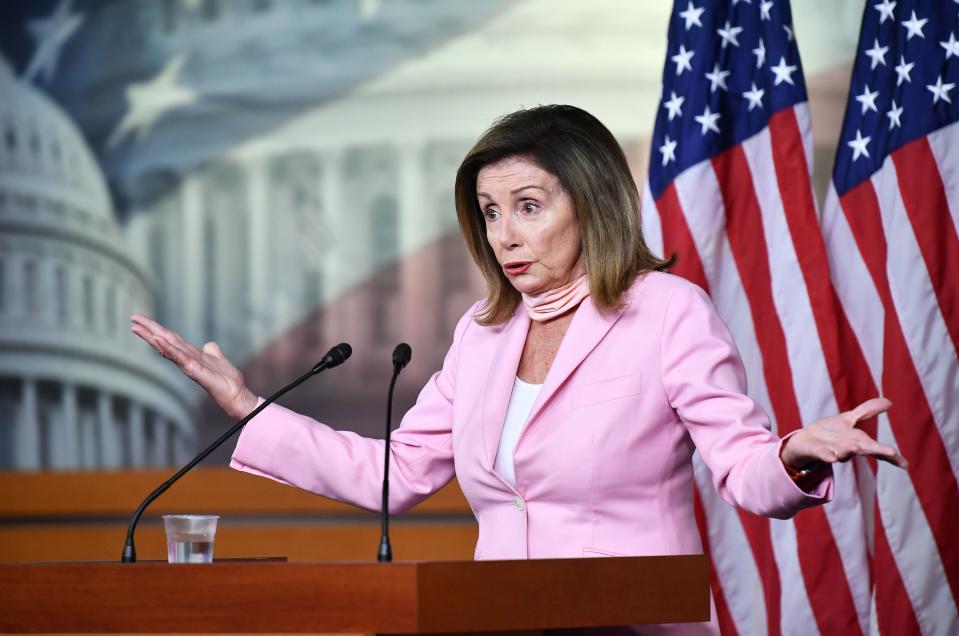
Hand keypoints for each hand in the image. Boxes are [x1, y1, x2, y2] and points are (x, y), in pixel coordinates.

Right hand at [130, 314, 257, 420]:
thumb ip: (212, 351)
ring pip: (167, 348)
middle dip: (149, 329)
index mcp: (190, 354)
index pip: (170, 339)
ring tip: (139, 327)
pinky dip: (168, 348)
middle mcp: (186, 359)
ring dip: (153, 337)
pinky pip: (179, 357)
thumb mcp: (218, 359)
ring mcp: (188, 364)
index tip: (142, 320)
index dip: (157, 329)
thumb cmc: (226, 380)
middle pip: (164, 340)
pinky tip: (158, 339)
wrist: (235, 393)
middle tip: (133, 318)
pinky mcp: (194, 370)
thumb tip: (210, 344)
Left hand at [780, 398, 908, 470]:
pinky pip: (823, 455)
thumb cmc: (830, 433)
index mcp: (858, 441)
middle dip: (878, 451)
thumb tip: (889, 401)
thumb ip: (867, 411)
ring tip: (855, 448)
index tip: (905, 464)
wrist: (804, 440)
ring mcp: (832, 450)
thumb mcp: (849, 419)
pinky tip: (832, 457)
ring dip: (849, 451)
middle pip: (865, 449)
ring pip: (844, 452)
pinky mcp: (817, 451)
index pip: (877, 448)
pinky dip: (828, 455)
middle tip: (892, 454)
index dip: (891, 455)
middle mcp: (848, 448)